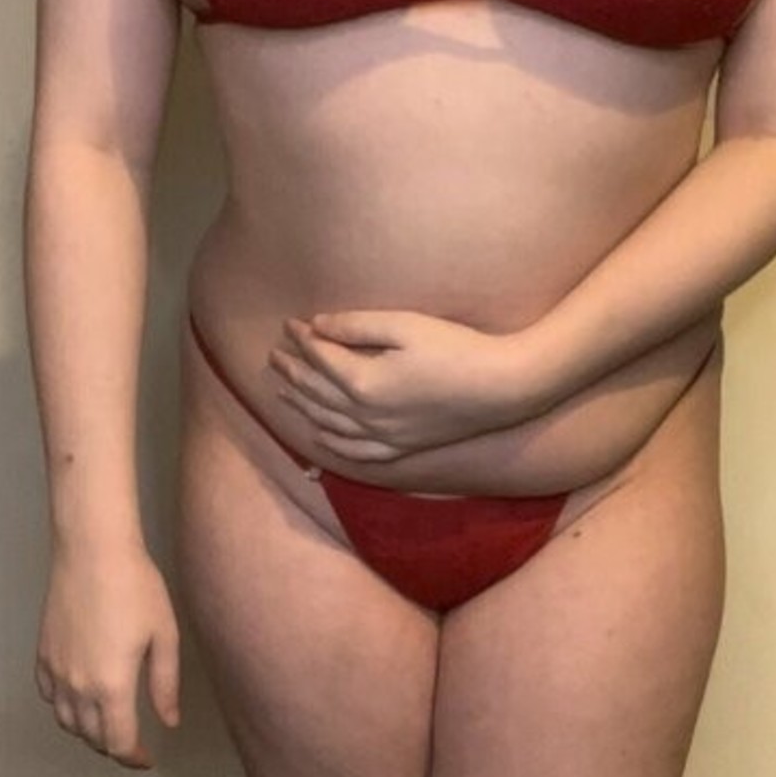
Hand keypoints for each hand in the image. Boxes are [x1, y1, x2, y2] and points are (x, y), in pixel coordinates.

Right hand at [34, 544, 181, 770]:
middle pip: (91, 737)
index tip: (147, 758)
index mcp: (112, 687)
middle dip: (113, 745)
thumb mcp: (164, 636)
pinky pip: (48, 696)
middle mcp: (78, 686)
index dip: (133, 758)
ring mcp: (55, 671)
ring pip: (66, 721)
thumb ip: (165, 685)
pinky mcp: (42, 654)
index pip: (118, 743)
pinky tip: (80, 696)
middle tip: (133, 740)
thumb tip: (170, 721)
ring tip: (108, 722)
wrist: (92, 551)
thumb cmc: (136, 588)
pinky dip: (64, 706)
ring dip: (87, 730)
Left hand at [267, 307, 533, 461]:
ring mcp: (384, 437)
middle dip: (293, 372)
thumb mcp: (405, 326)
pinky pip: (357, 453)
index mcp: (363, 383)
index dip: (302, 339)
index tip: (289, 323)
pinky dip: (333, 445)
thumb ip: (357, 327)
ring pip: (328, 425)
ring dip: (302, 406)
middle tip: (273, 356)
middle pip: (317, 393)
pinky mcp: (402, 448)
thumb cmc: (456, 348)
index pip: (320, 358)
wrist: (502, 388)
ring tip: (283, 391)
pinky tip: (321, 437)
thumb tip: (317, 326)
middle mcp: (366, 416)